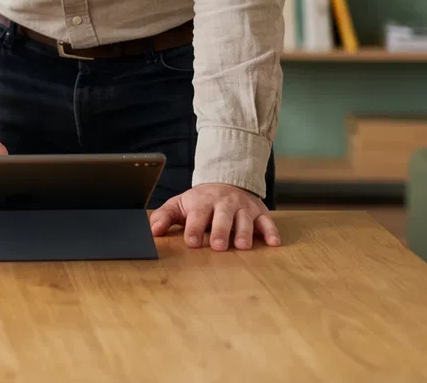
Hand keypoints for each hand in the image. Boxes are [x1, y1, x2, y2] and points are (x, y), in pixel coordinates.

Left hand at [149, 183, 279, 251]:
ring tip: (242, 246)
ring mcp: (243, 207)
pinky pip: (267, 221)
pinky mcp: (260, 212)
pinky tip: (273, 243)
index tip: (192, 243)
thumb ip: (165, 216)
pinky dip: (271, 231)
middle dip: (221, 231)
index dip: (194, 228)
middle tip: (218, 246)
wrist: (227, 181)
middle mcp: (224, 203)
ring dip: (244, 232)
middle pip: (223, 217)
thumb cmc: (201, 201)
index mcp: (203, 202)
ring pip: (245, 219)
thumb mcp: (180, 204)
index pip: (198, 215)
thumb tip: (152, 231)